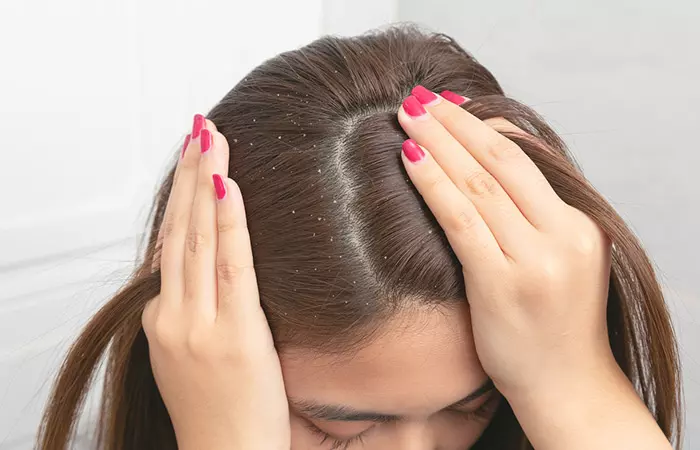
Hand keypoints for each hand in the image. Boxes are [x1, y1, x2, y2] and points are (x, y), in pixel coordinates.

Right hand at [142, 115, 289, 449]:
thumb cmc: (218, 413)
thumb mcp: (192, 356)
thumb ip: (197, 311)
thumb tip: (213, 274)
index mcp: (163, 320)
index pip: (170, 245)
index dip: (179, 199)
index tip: (190, 161)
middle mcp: (172, 316)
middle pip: (178, 231)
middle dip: (189, 174)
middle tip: (199, 129)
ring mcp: (197, 324)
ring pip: (196, 238)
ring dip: (204, 183)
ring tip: (211, 139)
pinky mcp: (232, 334)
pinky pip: (229, 266)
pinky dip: (226, 223)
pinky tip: (226, 187)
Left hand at [397, 88, 670, 448]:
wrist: (567, 386)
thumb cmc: (556, 324)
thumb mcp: (561, 260)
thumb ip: (534, 216)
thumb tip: (488, 165)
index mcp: (580, 224)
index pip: (526, 156)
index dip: (483, 125)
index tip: (451, 107)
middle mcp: (563, 235)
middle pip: (500, 160)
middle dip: (455, 123)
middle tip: (419, 97)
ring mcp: (535, 260)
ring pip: (478, 184)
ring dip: (438, 143)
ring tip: (406, 114)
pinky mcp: (502, 284)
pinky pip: (460, 220)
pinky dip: (433, 185)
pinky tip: (409, 159)